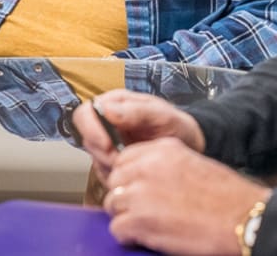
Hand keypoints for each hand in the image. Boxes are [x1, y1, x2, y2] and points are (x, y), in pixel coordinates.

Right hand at [72, 89, 205, 182]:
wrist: (190, 145)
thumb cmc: (178, 126)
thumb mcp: (163, 116)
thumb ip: (136, 112)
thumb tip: (108, 110)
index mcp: (117, 103)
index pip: (86, 113)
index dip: (91, 129)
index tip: (107, 145)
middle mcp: (108, 121)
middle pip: (87, 138)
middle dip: (103, 153)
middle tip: (124, 159)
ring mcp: (109, 141)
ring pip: (94, 157)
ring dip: (111, 165)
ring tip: (135, 162)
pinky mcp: (113, 160)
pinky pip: (104, 172)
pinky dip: (117, 175)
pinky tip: (135, 169)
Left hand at [104, 137, 270, 254]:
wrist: (240, 218)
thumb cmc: (225, 196)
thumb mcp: (193, 164)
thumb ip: (164, 165)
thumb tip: (143, 178)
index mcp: (163, 149)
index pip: (124, 158)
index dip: (129, 176)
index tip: (137, 187)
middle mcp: (148, 166)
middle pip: (115, 180)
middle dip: (125, 195)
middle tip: (143, 209)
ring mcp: (140, 193)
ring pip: (112, 204)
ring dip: (126, 216)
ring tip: (148, 224)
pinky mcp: (138, 221)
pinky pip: (117, 229)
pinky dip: (129, 236)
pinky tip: (149, 236)